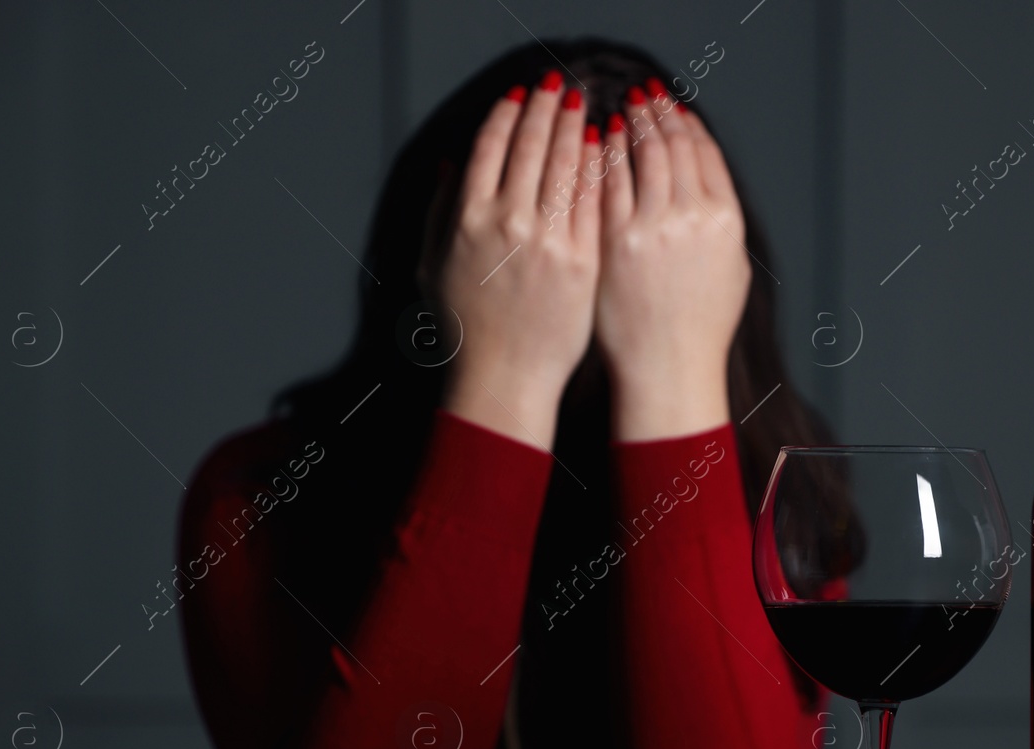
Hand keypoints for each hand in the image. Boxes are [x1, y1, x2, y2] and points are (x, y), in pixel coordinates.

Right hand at [440, 74, 602, 448]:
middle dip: (544, 108)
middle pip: (530, 146)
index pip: (490, 147)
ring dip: (572, 128)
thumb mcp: (433, 265)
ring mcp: (547, 240)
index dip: (507, 113)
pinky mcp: (581, 260)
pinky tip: (599, 147)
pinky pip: (592, 200)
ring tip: (578, 106)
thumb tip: (451, 163)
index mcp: (468, 219)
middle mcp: (507, 222)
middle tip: (556, 85)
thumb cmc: (467, 328)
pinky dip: (595, 167)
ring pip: (564, 165)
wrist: (506, 377)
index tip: (519, 93)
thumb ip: (440, 210)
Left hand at [595, 83, 750, 440]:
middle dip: (655, 114)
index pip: (705, 153)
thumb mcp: (731, 270)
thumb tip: (706, 182)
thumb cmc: (699, 328)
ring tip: (620, 110)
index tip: (674, 107)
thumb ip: (722, 222)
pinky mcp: (615, 242)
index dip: (687, 123)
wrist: (667, 368)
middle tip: (642, 96)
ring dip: (628, 125)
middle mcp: (692, 217)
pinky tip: (594, 143)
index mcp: (725, 220)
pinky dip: (601, 156)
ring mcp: (652, 228)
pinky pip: (606, 183)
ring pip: (638, 157)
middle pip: (672, 145)